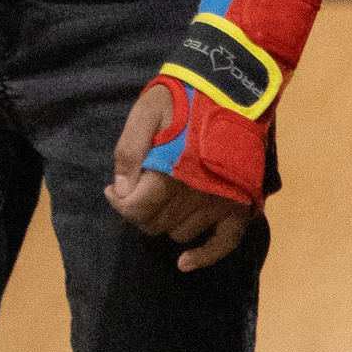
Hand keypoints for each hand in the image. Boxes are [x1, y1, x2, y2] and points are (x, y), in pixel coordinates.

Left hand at [106, 83, 251, 273]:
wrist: (233, 88)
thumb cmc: (184, 97)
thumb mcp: (145, 112)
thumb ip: (129, 151)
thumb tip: (119, 190)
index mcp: (170, 172)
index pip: (135, 209)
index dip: (118, 203)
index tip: (111, 191)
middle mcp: (196, 195)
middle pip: (155, 224)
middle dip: (138, 212)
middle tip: (133, 193)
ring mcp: (221, 203)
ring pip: (181, 233)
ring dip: (165, 222)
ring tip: (160, 201)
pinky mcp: (240, 205)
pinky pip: (224, 243)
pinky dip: (204, 256)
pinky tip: (184, 263)